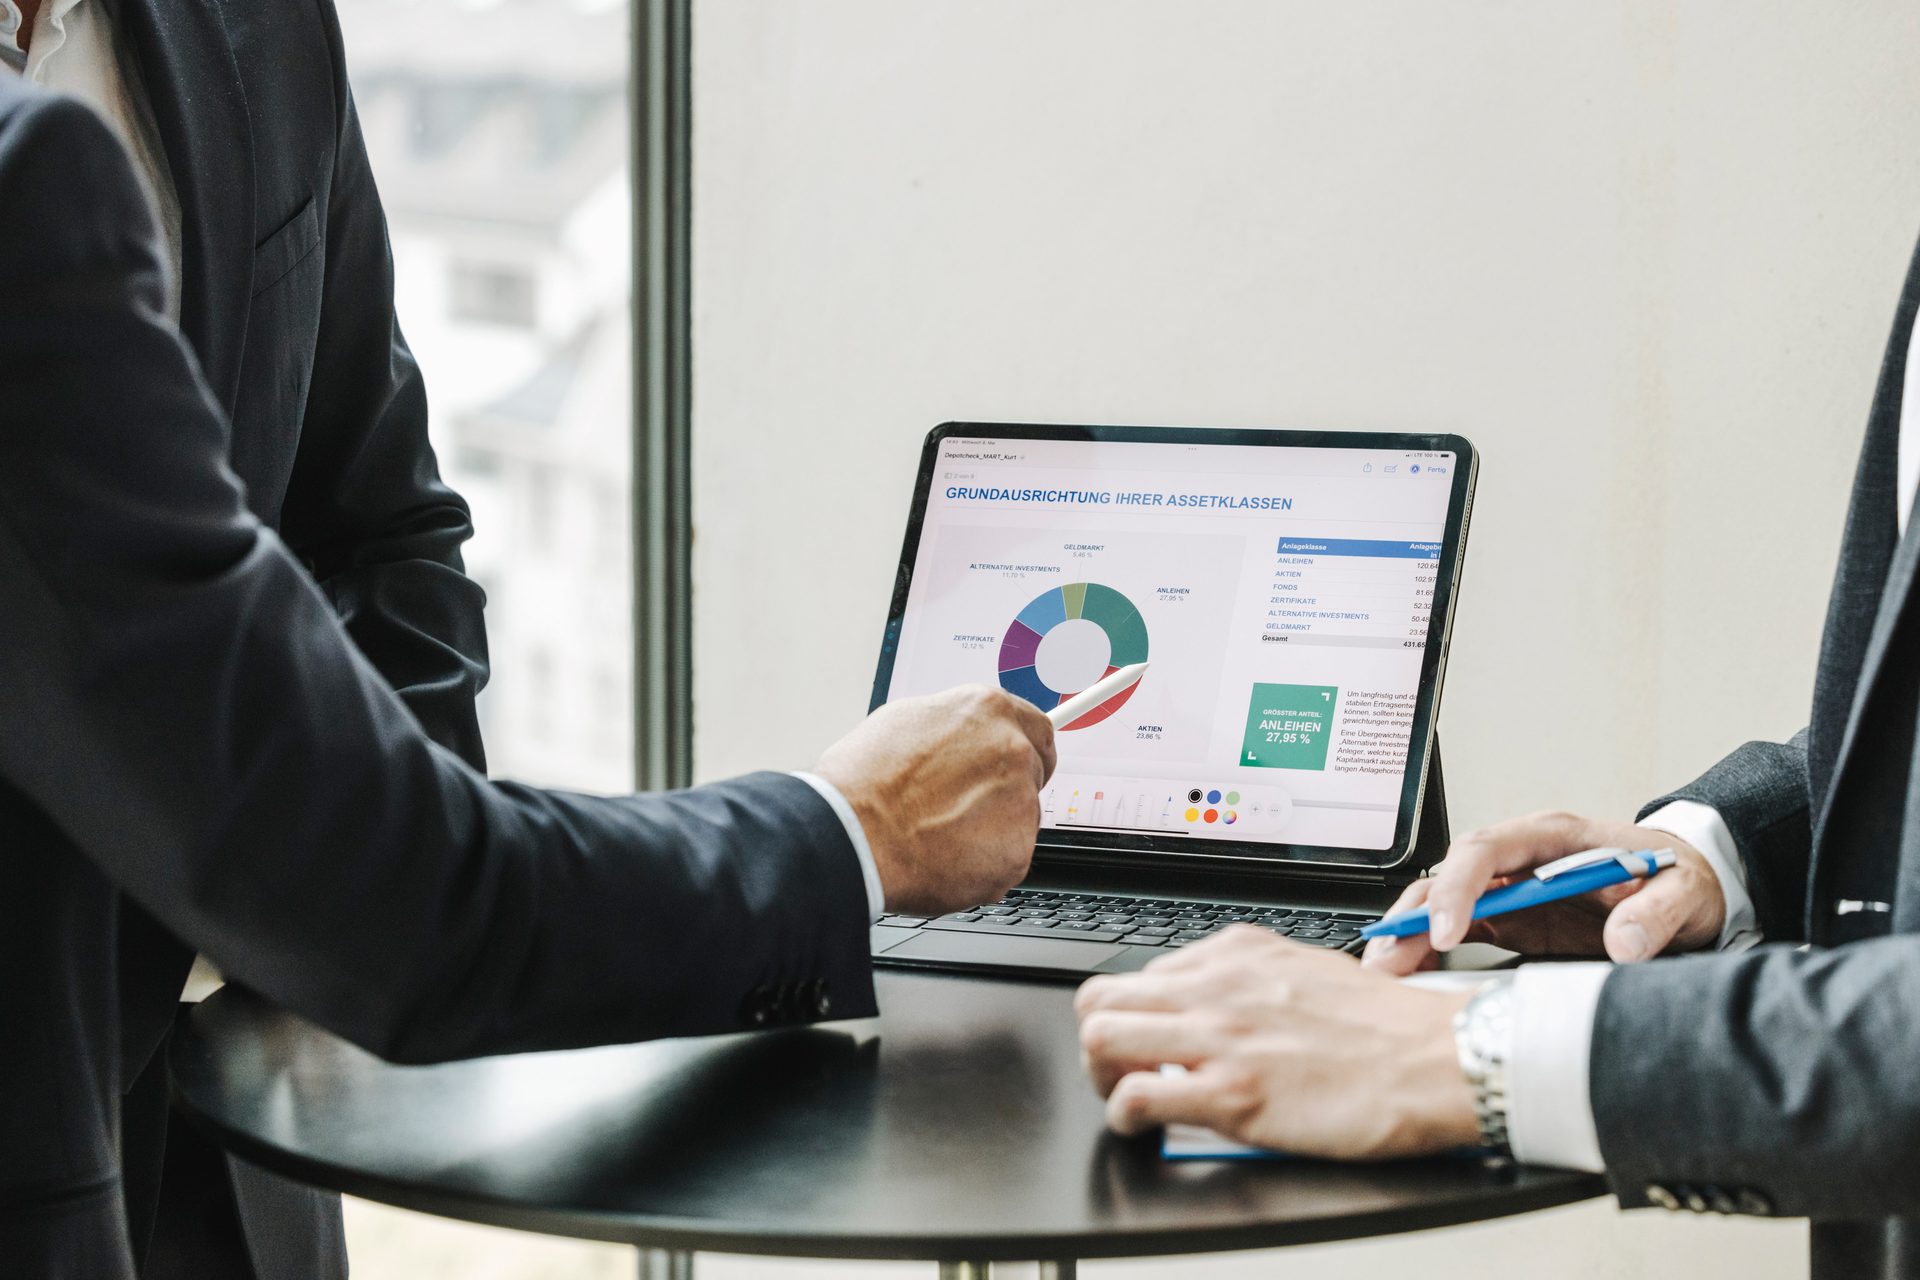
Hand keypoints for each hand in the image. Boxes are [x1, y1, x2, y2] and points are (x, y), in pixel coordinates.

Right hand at [814, 685, 1056, 915]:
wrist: (852, 834)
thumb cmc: (862, 782)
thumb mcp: (904, 722)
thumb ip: (952, 729)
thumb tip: (960, 738)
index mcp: (987, 710)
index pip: (1035, 728)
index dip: (1022, 751)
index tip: (1015, 765)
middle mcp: (1012, 750)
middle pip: (1032, 773)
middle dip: (1007, 791)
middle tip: (967, 808)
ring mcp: (1020, 802)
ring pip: (1019, 820)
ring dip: (992, 829)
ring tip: (939, 835)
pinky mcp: (1016, 852)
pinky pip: (1007, 860)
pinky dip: (984, 865)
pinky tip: (945, 858)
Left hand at [1076, 927, 1475, 1159]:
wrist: (1435, 1059)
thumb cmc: (1388, 1027)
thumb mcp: (1306, 971)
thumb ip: (1252, 983)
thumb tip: (1220, 1007)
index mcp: (1235, 953)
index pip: (1142, 974)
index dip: (1136, 1013)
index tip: (1148, 1039)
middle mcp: (1216, 986)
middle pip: (1101, 997)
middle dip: (1099, 1037)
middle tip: (1120, 1069)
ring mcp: (1218, 1037)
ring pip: (1100, 1037)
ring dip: (1100, 1075)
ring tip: (1125, 1097)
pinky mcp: (1230, 1092)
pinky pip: (1134, 1096)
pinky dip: (1124, 1116)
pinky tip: (1144, 1127)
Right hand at [1362, 810, 1727, 975]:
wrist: (1689, 889)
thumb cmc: (1681, 878)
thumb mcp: (1686, 892)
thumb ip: (1657, 913)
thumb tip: (1623, 943)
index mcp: (1555, 838)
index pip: (1487, 850)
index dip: (1458, 888)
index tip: (1446, 931)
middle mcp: (1523, 859)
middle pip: (1449, 875)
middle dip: (1413, 914)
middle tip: (1389, 957)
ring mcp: (1513, 889)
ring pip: (1443, 901)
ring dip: (1410, 933)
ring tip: (1383, 971)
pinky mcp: (1513, 919)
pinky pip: (1459, 930)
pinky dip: (1429, 950)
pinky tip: (1409, 975)